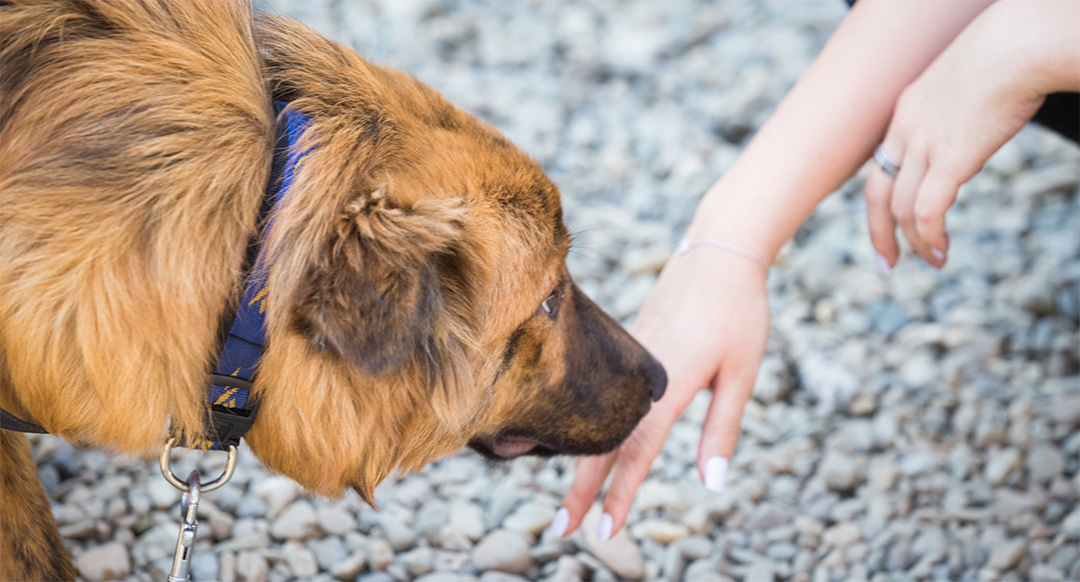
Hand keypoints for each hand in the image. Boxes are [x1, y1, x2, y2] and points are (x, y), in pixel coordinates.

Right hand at [550, 244, 769, 540]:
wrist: (718, 250)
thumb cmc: (740, 311)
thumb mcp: (742, 373)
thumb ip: (723, 429)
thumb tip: (711, 484)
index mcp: (668, 383)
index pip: (636, 451)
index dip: (620, 494)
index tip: (603, 530)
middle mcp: (637, 374)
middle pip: (603, 442)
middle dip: (582, 490)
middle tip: (562, 530)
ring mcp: (628, 359)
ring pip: (597, 418)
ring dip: (582, 462)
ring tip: (571, 499)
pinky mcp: (629, 348)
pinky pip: (601, 395)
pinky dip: (589, 427)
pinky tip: (588, 443)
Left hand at [865, 0, 1062, 270]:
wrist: (1015, 46)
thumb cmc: (1004, 57)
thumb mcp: (963, 86)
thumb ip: (955, 116)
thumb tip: (968, 137)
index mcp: (905, 113)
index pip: (881, 167)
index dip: (881, 202)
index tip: (888, 227)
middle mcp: (906, 131)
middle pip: (877, 194)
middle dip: (880, 234)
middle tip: (887, 265)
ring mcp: (924, 145)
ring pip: (902, 208)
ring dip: (916, 242)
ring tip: (934, 261)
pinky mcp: (949, 159)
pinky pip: (927, 209)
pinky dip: (930, 235)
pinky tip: (941, 250)